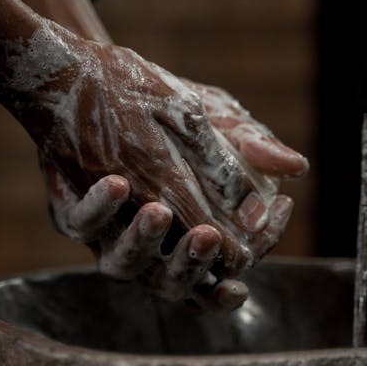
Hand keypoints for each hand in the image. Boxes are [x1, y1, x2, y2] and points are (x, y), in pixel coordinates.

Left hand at [0, 20, 305, 306]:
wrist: (93, 79)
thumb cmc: (163, 107)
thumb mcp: (212, 118)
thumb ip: (249, 146)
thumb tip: (296, 167)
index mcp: (191, 233)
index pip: (229, 263)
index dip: (255, 248)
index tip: (273, 216)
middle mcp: (150, 246)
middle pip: (175, 285)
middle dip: (193, 266)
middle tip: (209, 237)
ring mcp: (108, 234)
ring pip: (123, 267)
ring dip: (143, 242)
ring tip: (158, 211)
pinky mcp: (70, 214)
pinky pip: (79, 224)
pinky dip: (99, 208)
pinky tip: (115, 183)